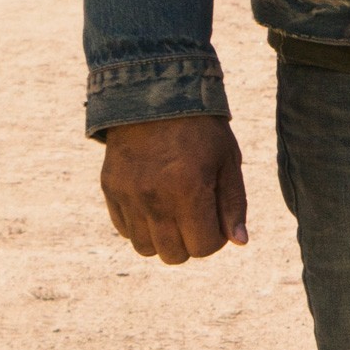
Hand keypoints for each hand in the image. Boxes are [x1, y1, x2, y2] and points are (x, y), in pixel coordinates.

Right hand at [99, 114, 250, 262]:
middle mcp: (155, 197)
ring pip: (145, 248)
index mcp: (189, 189)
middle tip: (196, 218)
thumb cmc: (200, 128)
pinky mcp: (110, 189)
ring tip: (174, 213)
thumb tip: (239, 241)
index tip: (217, 221)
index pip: (203, 247)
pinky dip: (141, 226)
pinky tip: (154, 204)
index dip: (215, 240)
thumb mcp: (227, 160)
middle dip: (190, 244)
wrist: (154, 94)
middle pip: (173, 255)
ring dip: (163, 239)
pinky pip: (124, 229)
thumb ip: (233, 203)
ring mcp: (128, 195)